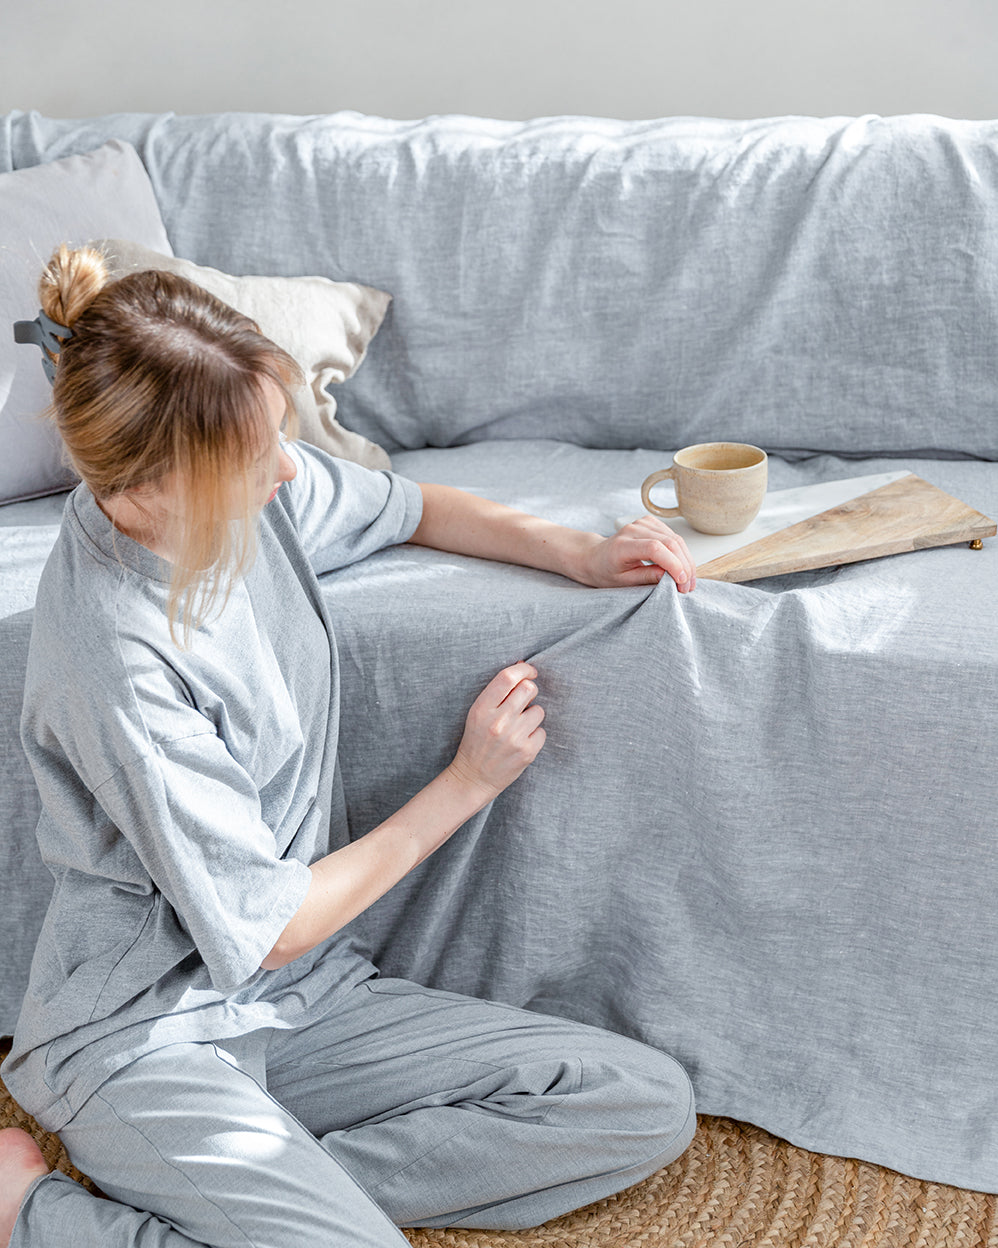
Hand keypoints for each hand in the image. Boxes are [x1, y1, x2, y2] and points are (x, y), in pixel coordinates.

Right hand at [447, 662, 545, 801]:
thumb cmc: (476, 741)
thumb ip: (498, 692)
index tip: (530, 671)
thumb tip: (523, 667)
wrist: (473, 778)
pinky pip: (542, 731)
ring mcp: (514, 738)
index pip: (508, 677)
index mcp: (482, 709)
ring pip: (539, 710)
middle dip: (530, 692)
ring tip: (518, 727)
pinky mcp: (527, 752)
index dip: (523, 669)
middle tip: (523, 702)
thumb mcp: (477, 714)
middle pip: (529, 689)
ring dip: (532, 716)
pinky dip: (534, 735)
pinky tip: (521, 742)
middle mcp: (498, 721)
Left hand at [577, 516, 696, 592]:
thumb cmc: (605, 571)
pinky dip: (681, 552)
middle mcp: (632, 530)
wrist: (595, 557)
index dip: (673, 564)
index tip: (681, 581)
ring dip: (686, 560)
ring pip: (675, 538)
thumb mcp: (623, 582)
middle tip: (687, 587)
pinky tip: (682, 567)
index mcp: (622, 545)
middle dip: (684, 566)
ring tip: (687, 581)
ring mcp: (642, 523)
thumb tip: (670, 576)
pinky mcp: (650, 523)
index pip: (654, 548)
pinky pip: (673, 536)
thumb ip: (646, 577)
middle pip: (669, 542)